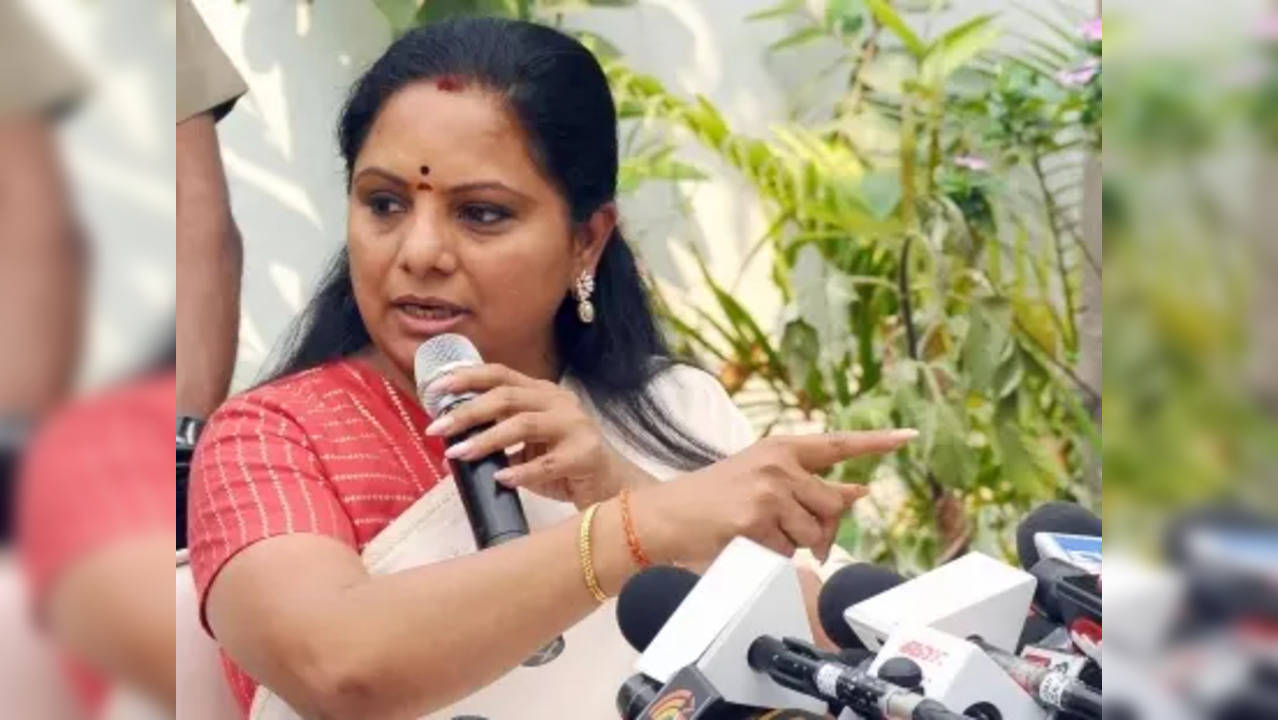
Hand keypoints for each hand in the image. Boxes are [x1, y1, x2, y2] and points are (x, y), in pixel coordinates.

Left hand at [424, 364, 647, 506]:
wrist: (611, 488)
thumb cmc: (564, 465)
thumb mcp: (528, 444)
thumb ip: (498, 436)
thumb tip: (451, 445)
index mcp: (542, 393)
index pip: (501, 374)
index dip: (467, 378)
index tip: (434, 389)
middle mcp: (559, 402)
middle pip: (507, 397)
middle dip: (468, 411)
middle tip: (437, 428)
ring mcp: (575, 426)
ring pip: (524, 425)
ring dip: (486, 439)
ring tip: (458, 454)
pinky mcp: (586, 455)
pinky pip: (547, 463)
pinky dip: (520, 471)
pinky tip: (500, 479)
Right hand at [632, 429, 917, 565]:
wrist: (665, 515)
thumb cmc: (713, 499)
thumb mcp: (763, 479)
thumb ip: (808, 483)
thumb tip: (858, 491)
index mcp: (781, 448)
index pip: (838, 444)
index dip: (876, 443)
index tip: (907, 437)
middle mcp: (778, 465)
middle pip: (833, 506)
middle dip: (821, 528)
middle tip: (790, 532)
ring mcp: (768, 493)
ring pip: (814, 535)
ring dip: (793, 544)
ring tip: (759, 532)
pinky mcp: (756, 522)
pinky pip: (787, 553)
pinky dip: (771, 557)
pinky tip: (745, 543)